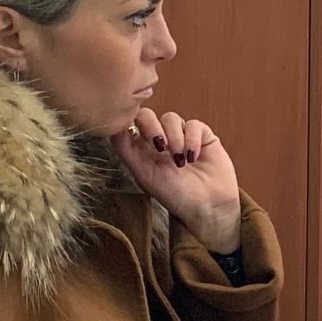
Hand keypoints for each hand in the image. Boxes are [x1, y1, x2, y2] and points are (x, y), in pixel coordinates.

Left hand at [113, 108, 241, 253]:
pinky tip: (193, 157)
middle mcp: (160, 140)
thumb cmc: (175, 195)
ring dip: (175, 139)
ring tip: (180, 161)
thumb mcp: (143, 173)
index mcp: (142, 149)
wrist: (208, 206)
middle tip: (160, 146)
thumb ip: (125, 149)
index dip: (130, 122)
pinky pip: (194, 124)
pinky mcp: (202, 135)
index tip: (135, 134)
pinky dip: (192, 140)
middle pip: (148, 115)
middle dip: (152, 127)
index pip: (129, 124)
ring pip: (171, 118)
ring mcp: (181, 136)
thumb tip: (113, 126)